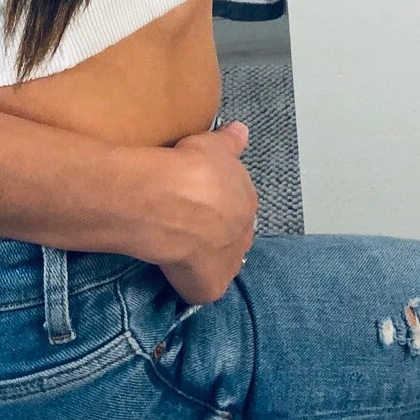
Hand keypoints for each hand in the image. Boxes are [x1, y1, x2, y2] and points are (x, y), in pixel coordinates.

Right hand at [150, 118, 257, 305]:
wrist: (171, 201)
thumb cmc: (192, 167)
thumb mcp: (213, 144)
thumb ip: (230, 141)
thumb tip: (242, 131)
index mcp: (247, 199)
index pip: (235, 205)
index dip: (214, 204)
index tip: (196, 201)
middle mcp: (245, 233)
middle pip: (231, 235)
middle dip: (213, 232)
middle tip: (185, 224)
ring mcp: (229, 263)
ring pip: (219, 262)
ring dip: (204, 258)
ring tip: (177, 248)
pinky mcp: (210, 286)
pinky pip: (201, 288)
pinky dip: (189, 283)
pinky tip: (173, 273)